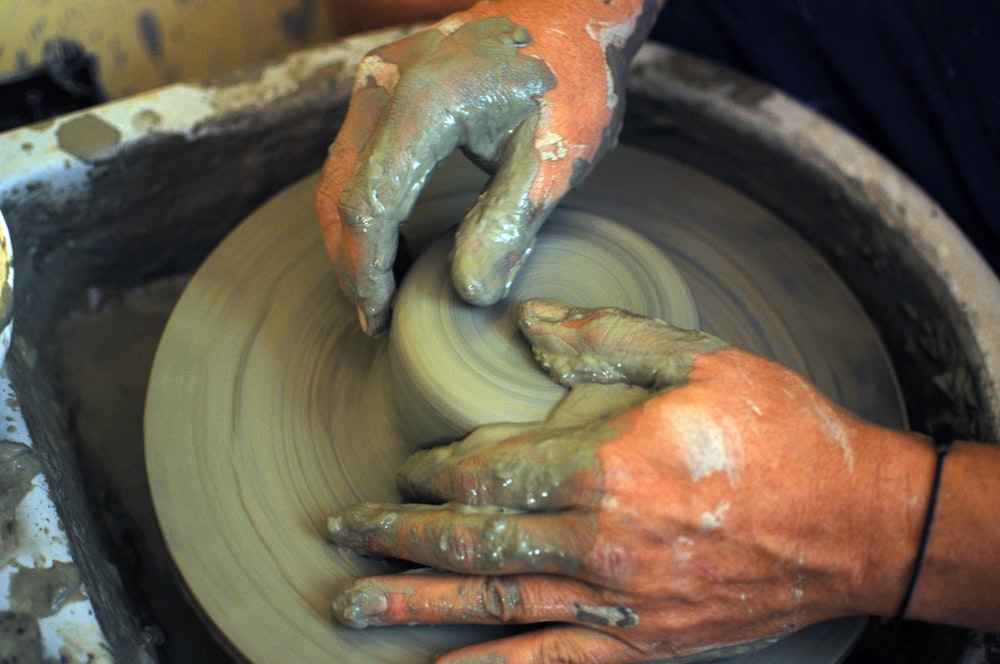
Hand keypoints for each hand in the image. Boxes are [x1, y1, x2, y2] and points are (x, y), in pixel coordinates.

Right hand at [315, 0, 662, 334]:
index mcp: (425, 102)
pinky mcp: (382, 84)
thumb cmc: (571, 76)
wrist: (567, 9)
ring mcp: (377, 80)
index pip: (371, 204)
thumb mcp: (557, 156)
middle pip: (338, 192)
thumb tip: (469, 293)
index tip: (380, 316)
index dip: (368, 269)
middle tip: (373, 317)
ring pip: (338, 174)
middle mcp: (385, 85)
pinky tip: (388, 242)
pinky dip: (361, 205)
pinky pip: (353, 155)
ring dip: (350, 238)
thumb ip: (510, 224)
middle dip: (350, 263)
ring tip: (376, 291)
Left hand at [327, 299, 933, 662]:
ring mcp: (620, 602)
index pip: (491, 470)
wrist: (856, 526)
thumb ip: (606, 341)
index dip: (436, 472)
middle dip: (400, 537)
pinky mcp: (645, 645)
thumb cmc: (781, 434)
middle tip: (343, 534)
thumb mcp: (702, 359)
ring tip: (353, 605)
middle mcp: (602, 541)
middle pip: (475, 541)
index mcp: (609, 465)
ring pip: (495, 605)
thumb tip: (528, 325)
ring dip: (417, 605)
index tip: (406, 469)